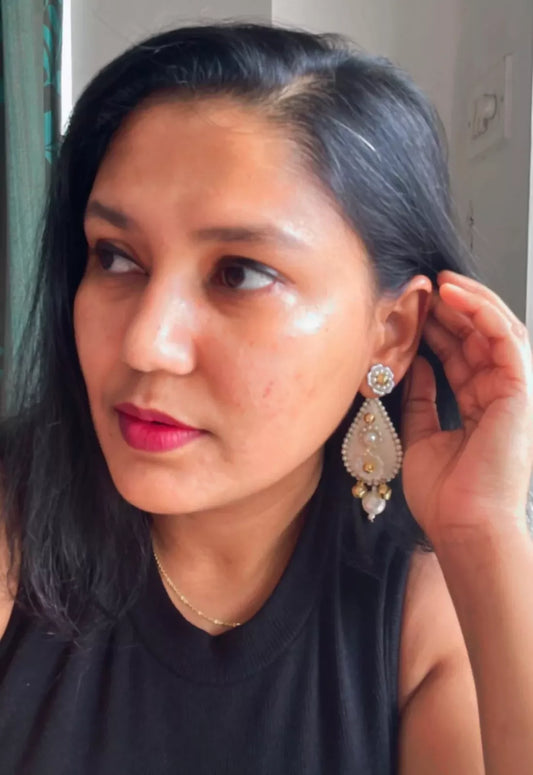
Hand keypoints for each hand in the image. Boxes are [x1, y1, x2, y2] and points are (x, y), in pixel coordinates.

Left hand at [401, 270, 532, 543]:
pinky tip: (455, 296)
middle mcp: (499, 396)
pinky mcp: (521, 390)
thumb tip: (415, 364)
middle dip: (452, 310)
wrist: (464, 526)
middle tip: (423, 288)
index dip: (438, 330)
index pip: (461, 357)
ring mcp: (513, 392)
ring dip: (469, 302)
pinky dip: (482, 313)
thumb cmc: (444, 495)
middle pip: (478, 340)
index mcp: (479, 407)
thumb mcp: (420, 436)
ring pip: (496, 331)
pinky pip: (505, 340)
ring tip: (439, 282)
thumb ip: (420, 399)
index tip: (413, 310)